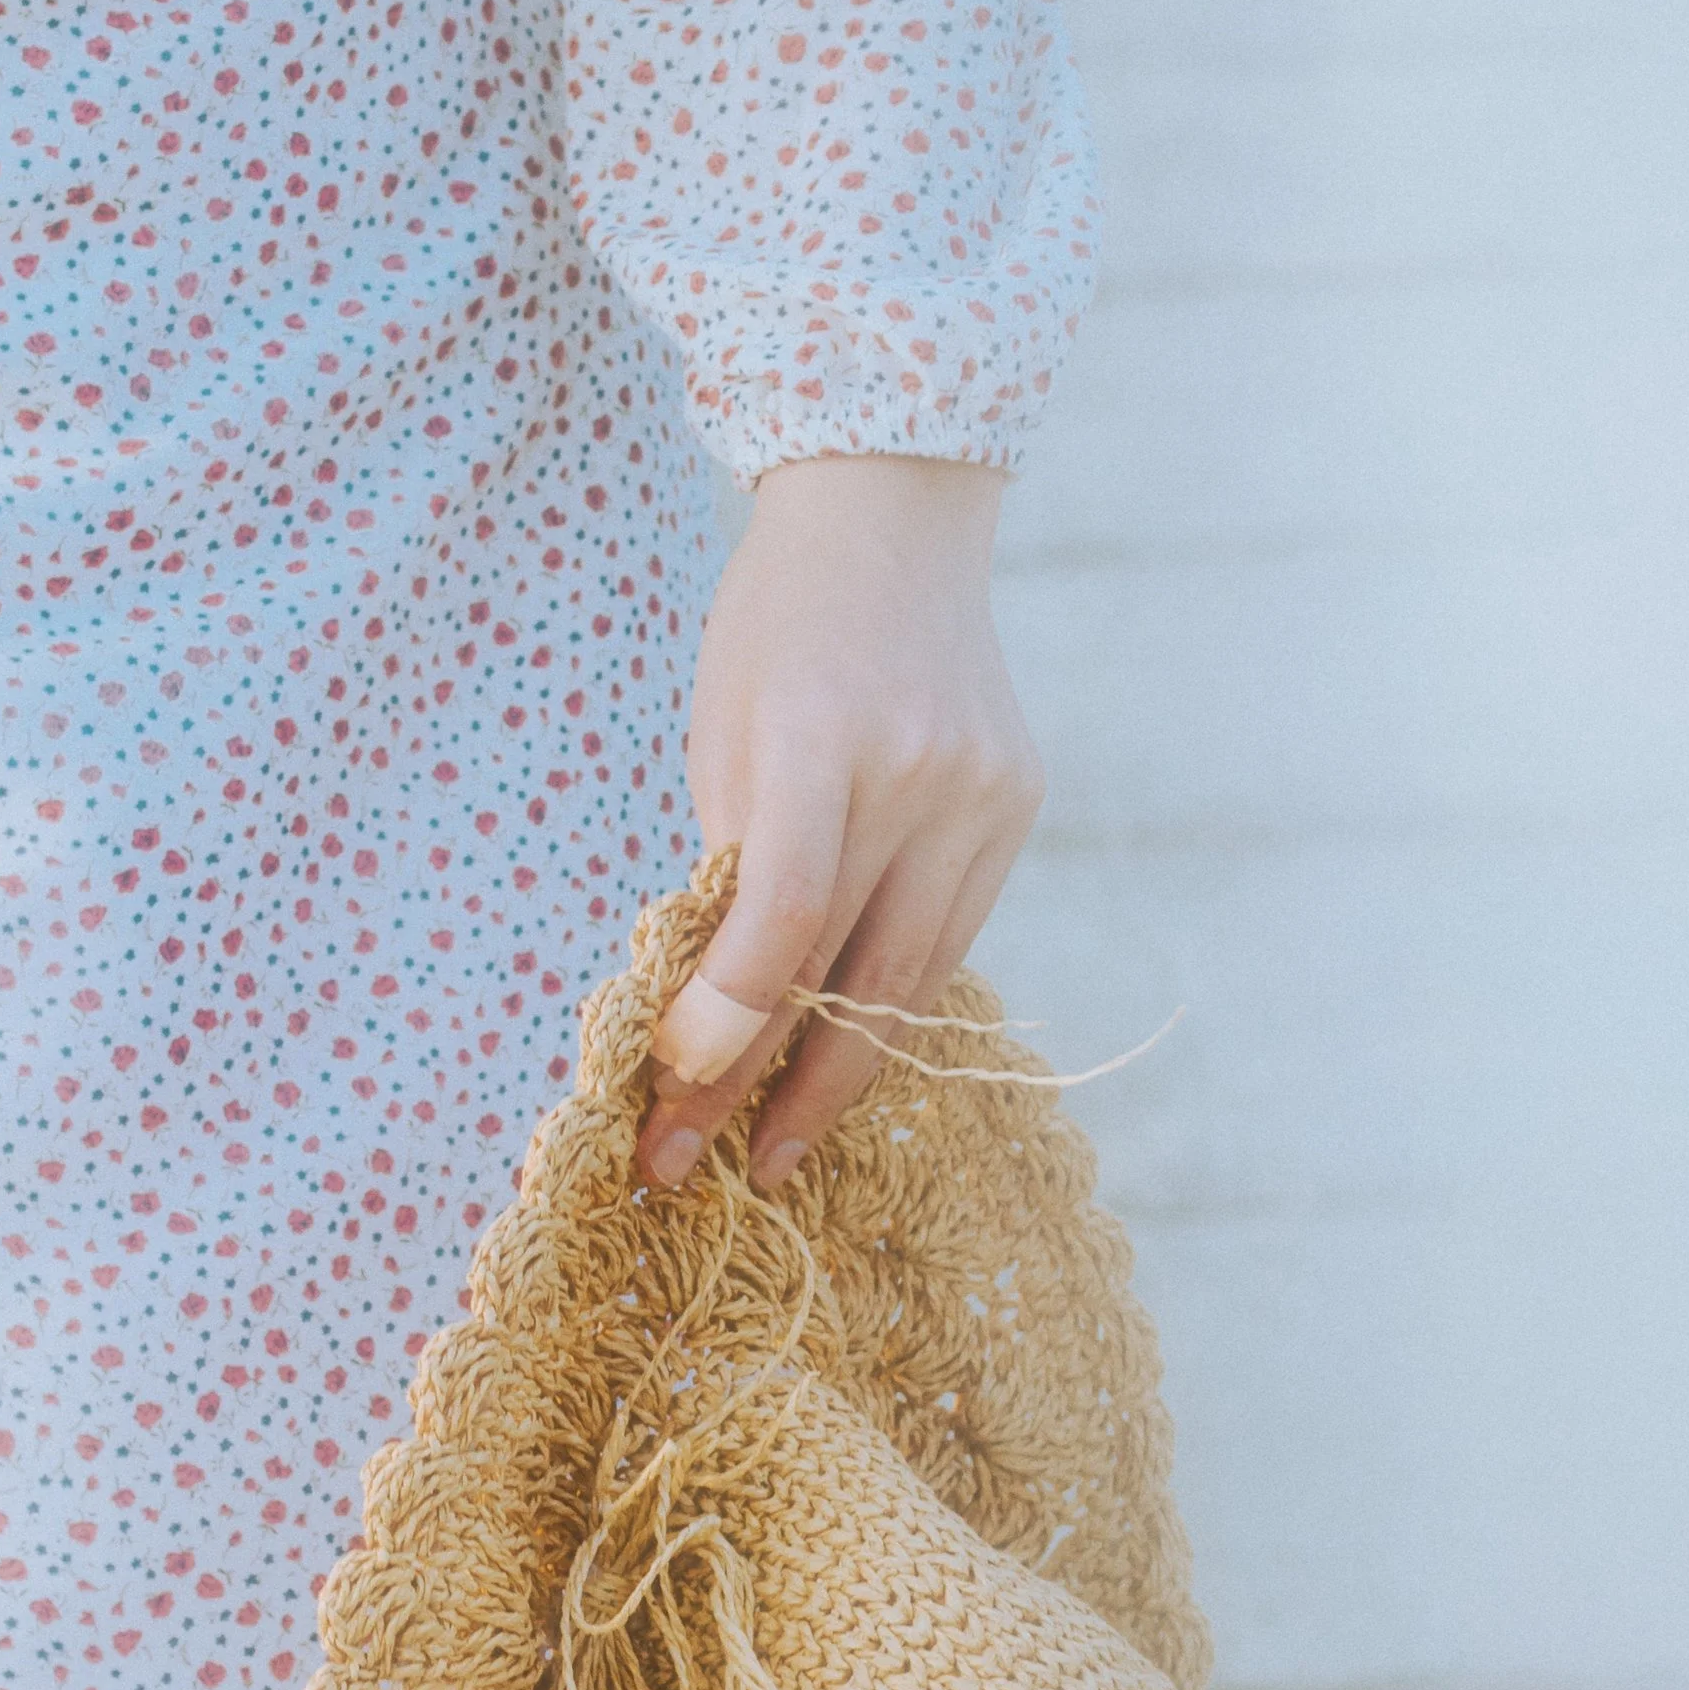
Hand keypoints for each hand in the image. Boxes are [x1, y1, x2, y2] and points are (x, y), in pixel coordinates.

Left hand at [634, 452, 1040, 1191]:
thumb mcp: (721, 732)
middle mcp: (922, 769)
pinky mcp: (1019, 810)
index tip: (669, 1088)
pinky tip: (840, 1056)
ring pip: (913, 977)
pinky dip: (889, 1002)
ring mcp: (985, 795)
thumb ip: (728, 869)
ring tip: (773, 1149)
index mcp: (823, 734)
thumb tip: (711, 1022)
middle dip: (768, 1085)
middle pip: (850, 970)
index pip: (782, 913)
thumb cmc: (773, 628)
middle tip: (698, 1170)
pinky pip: (950, 937)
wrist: (893, 519)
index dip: (727, 1020)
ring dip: (837, 1073)